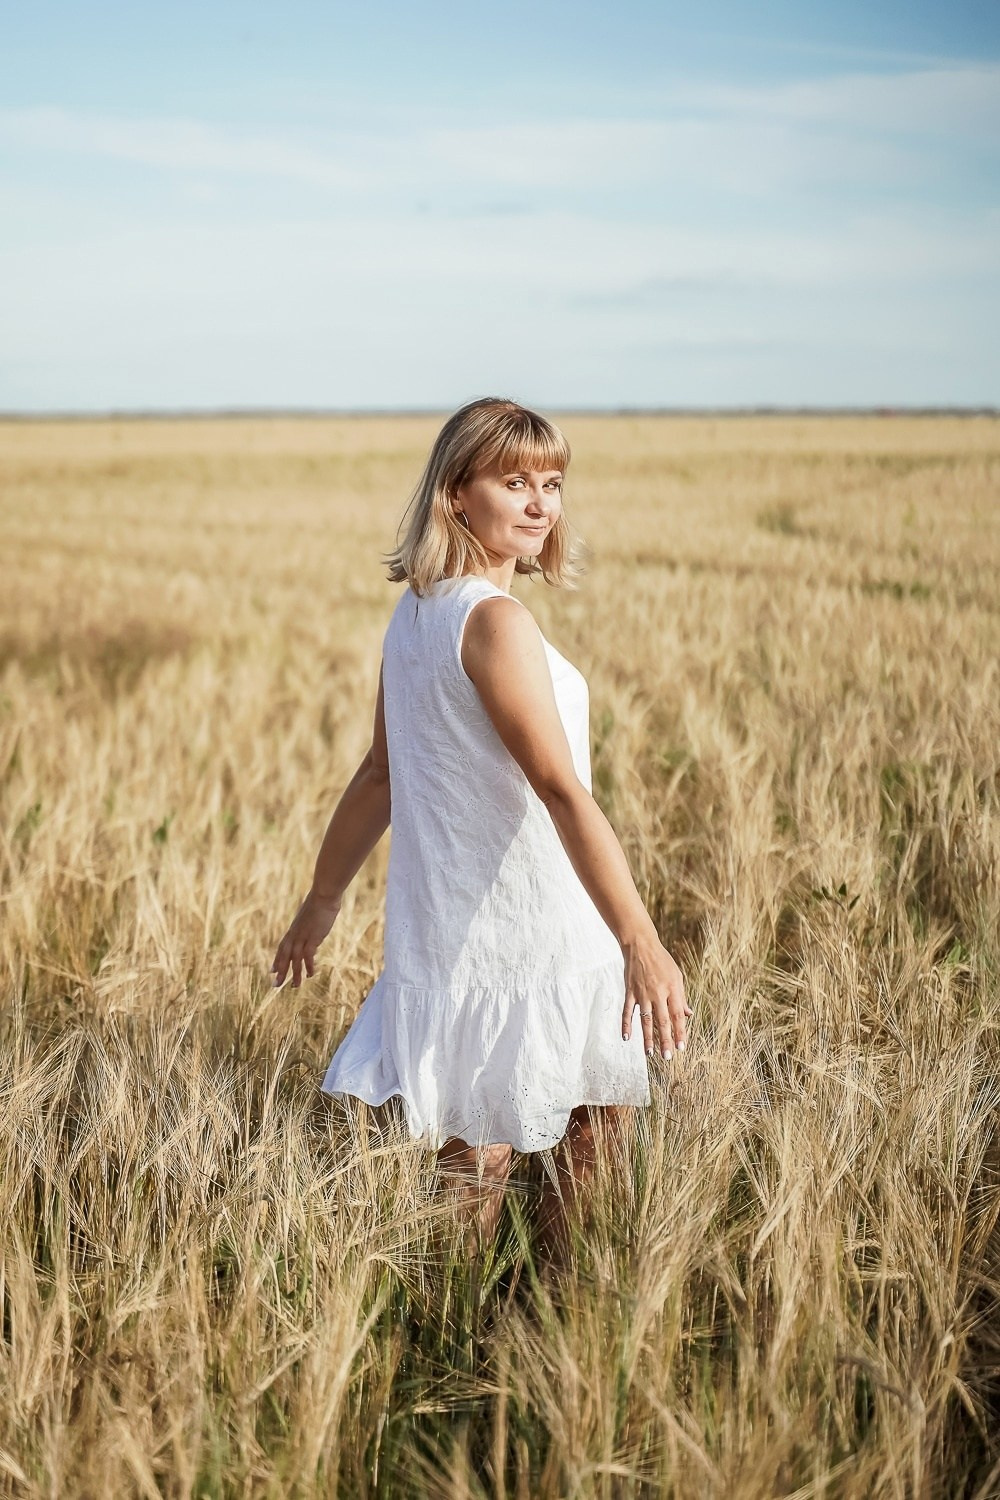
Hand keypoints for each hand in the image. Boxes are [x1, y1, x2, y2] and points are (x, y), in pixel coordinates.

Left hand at [270, 889, 342, 988]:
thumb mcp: (311, 917)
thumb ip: (310, 929)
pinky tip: (311, 974)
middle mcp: (295, 934)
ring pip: (295, 959)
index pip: (282, 947)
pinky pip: (308, 956)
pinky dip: (309, 966)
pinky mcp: (313, 937)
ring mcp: (303, 936)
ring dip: (294, 973)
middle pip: (284, 955)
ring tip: (295, 986)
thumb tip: (314, 938)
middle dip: (280, 971)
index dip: (277, 959)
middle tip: (275, 985)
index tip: (273, 971)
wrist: (323, 895)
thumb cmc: (320, 902)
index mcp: (294, 929)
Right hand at [621, 931, 691, 1059]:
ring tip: (650, 1053)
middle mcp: (658, 993)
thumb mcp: (677, 976)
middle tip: (668, 1057)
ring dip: (648, 1038)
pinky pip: (627, 1011)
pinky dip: (626, 1025)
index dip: (680, 1032)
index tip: (681, 1047)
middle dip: (665, 1040)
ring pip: (645, 1020)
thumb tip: (688, 1015)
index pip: (677, 1015)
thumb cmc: (662, 961)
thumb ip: (681, 997)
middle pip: (662, 1021)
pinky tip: (626, 1038)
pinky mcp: (630, 991)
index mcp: (672, 989)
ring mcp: (642, 993)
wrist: (641, 945)